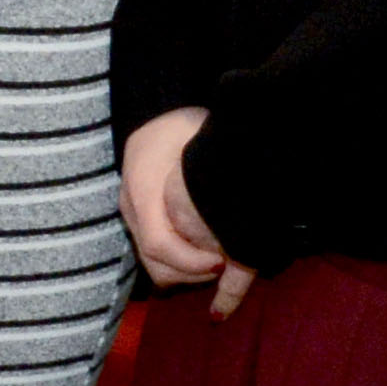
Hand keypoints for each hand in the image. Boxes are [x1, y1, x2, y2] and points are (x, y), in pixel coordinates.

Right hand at [116, 105, 246, 312]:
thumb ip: (218, 163)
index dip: (190, 261)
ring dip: (186, 272)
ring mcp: (133, 215)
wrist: (153, 110)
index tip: (222, 263)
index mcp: (144, 188)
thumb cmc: (182, 124)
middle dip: (191, 274)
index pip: (159, 243)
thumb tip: (254, 186)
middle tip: (225, 269)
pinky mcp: (140, 219)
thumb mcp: (202, 137)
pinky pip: (155, 254)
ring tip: (219, 264)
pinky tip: (206, 256)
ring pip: (153, 263)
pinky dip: (180, 263)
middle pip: (154, 262)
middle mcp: (133, 207)